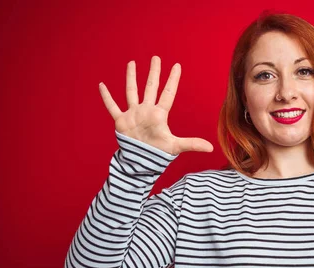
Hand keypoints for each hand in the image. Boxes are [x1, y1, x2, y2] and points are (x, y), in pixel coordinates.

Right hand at [98, 55, 213, 155]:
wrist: (140, 163)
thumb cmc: (158, 154)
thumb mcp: (175, 147)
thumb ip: (192, 144)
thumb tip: (211, 147)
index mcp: (159, 114)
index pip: (168, 93)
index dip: (172, 80)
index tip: (177, 66)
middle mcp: (146, 111)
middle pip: (150, 87)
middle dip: (154, 73)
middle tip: (156, 58)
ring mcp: (133, 114)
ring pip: (132, 92)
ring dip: (132, 78)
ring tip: (132, 63)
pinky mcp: (121, 121)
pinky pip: (112, 106)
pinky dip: (107, 97)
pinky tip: (102, 86)